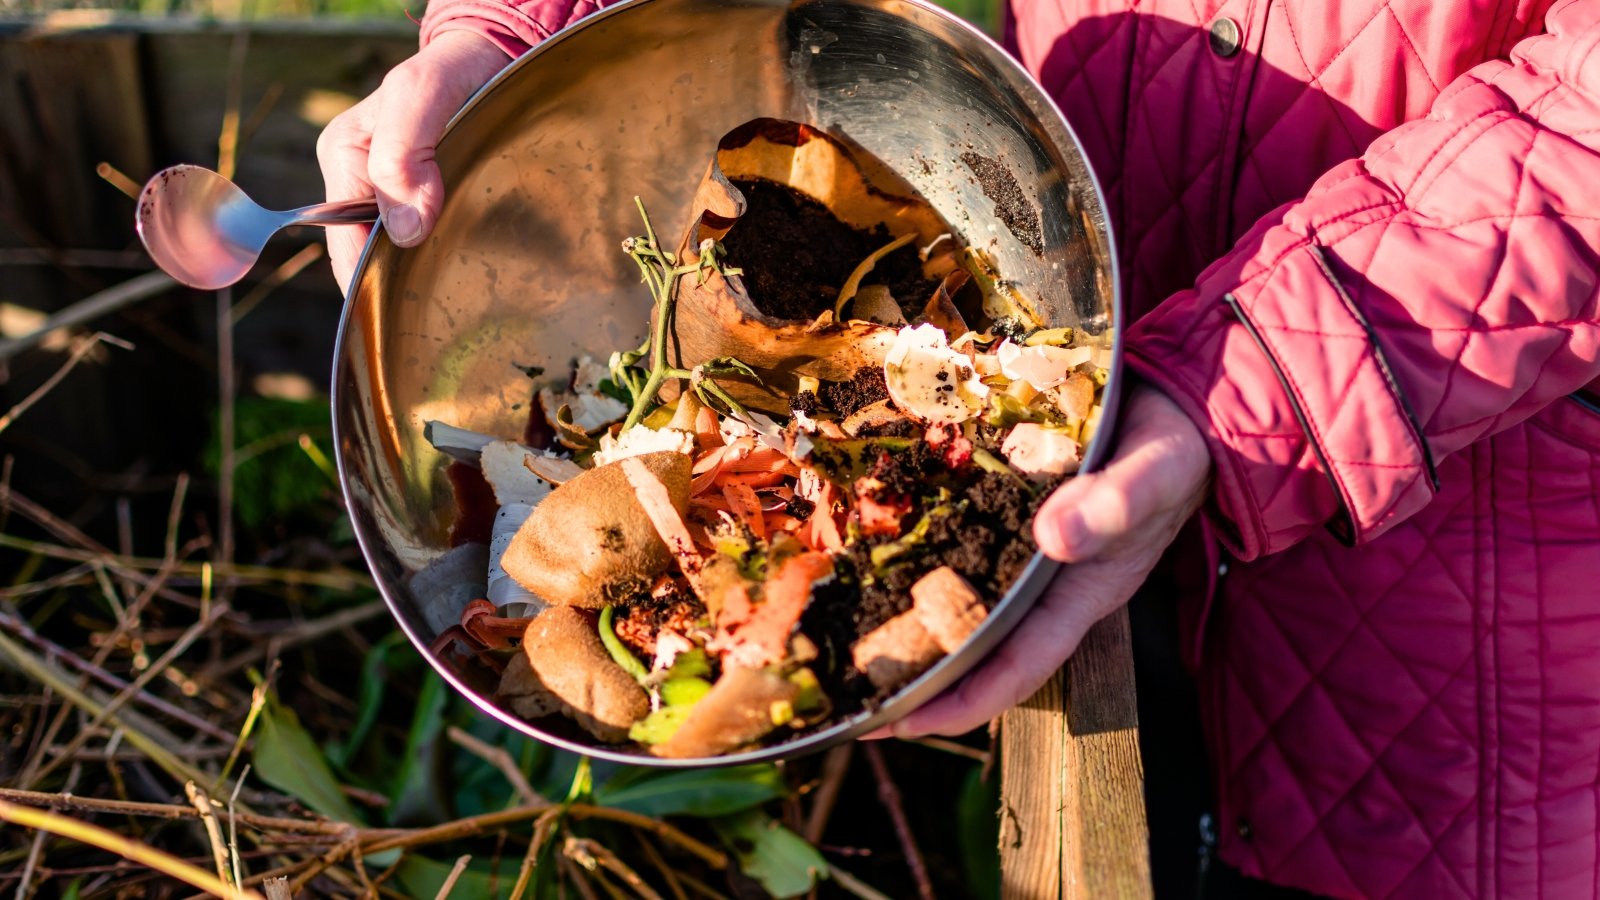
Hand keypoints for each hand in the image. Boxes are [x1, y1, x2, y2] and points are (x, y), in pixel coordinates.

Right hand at [316, 31, 508, 293]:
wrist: (493, 59)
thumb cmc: (453, 68)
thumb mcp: (421, 94)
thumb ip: (402, 153)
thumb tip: (403, 229)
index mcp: (343, 157)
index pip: (344, 244)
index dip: (373, 279)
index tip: (412, 296)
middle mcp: (360, 180)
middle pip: (371, 256)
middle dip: (401, 279)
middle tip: (443, 293)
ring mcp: (392, 191)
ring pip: (401, 254)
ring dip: (427, 269)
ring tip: (457, 281)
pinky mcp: (425, 198)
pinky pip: (428, 241)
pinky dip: (445, 254)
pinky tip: (466, 261)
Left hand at [875, 383, 1211, 737]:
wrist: (1178, 407)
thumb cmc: (1174, 451)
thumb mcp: (1155, 473)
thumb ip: (1118, 503)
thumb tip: (1055, 537)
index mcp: (1082, 595)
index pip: (1018, 665)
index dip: (962, 700)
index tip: (901, 720)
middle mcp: (1045, 584)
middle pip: (973, 644)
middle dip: (914, 670)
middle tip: (844, 693)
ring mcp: (1024, 551)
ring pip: (956, 596)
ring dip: (902, 615)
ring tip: (838, 628)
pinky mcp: (1007, 511)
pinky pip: (956, 542)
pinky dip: (915, 551)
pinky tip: (868, 545)